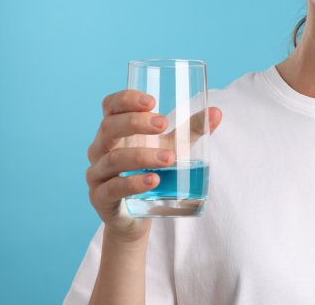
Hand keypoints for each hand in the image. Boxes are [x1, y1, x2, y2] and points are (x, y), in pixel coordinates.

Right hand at [86, 90, 222, 240]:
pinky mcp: (101, 198)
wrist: (137, 214)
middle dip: (135, 122)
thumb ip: (191, 130)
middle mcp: (99, 149)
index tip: (152, 101)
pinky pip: (113, 188)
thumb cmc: (150, 170)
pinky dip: (133, 183)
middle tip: (163, 124)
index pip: (110, 106)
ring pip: (113, 159)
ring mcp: (97, 174)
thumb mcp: (171, 147)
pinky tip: (153, 180)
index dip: (126, 99)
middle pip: (109, 127)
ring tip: (169, 158)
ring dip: (142, 156)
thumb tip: (217, 112)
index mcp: (114, 130)